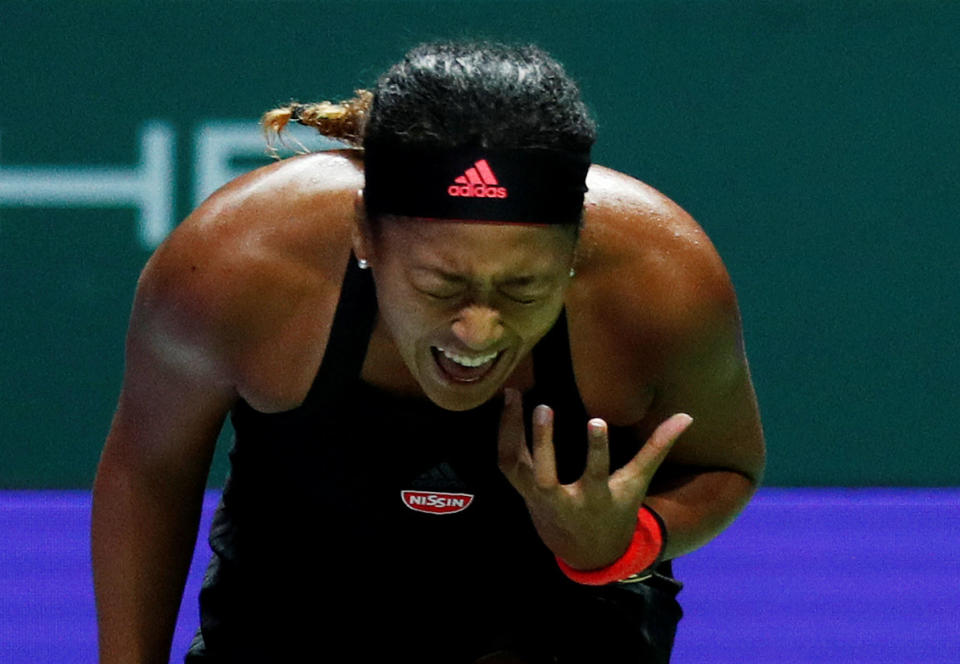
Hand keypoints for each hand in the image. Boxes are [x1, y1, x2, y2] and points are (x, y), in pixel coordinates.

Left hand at [497, 388, 692, 569]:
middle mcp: (561, 500)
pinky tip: (507, 405)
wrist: (584, 550)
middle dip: (542, 443)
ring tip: (513, 396)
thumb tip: (686, 416)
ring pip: (515, 467)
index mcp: (594, 498)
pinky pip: (505, 461)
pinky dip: (503, 435)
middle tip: (543, 407)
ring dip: (511, 432)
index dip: (596, 449)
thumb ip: (656, 449)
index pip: (595, 473)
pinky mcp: (520, 489)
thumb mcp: (636, 484)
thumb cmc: (616, 510)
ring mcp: (536, 496)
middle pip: (544, 475)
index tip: (597, 421)